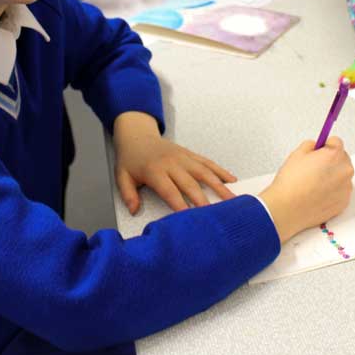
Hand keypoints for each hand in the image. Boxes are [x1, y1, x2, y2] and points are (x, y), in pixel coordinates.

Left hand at [112, 112, 237, 213]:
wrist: (136, 135)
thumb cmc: (130, 159)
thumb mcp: (122, 176)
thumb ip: (128, 195)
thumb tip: (134, 210)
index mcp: (154, 171)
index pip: (170, 191)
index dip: (180, 205)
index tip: (190, 219)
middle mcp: (172, 163)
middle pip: (190, 183)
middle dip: (203, 200)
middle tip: (216, 215)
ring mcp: (183, 157)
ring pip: (204, 172)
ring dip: (219, 186)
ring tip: (232, 200)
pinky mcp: (190, 154)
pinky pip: (208, 163)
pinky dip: (221, 172)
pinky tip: (232, 181)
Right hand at [258, 137, 352, 243]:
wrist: (287, 209)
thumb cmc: (291, 184)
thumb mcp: (296, 154)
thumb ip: (310, 145)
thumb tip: (315, 147)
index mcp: (334, 156)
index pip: (336, 142)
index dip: (325, 145)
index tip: (319, 150)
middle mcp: (345, 171)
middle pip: (342, 159)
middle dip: (330, 161)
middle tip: (314, 168)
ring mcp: (346, 189)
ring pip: (341, 176)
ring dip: (332, 176)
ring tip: (313, 183)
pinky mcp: (343, 203)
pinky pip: (340, 192)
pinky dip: (332, 191)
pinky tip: (317, 194)